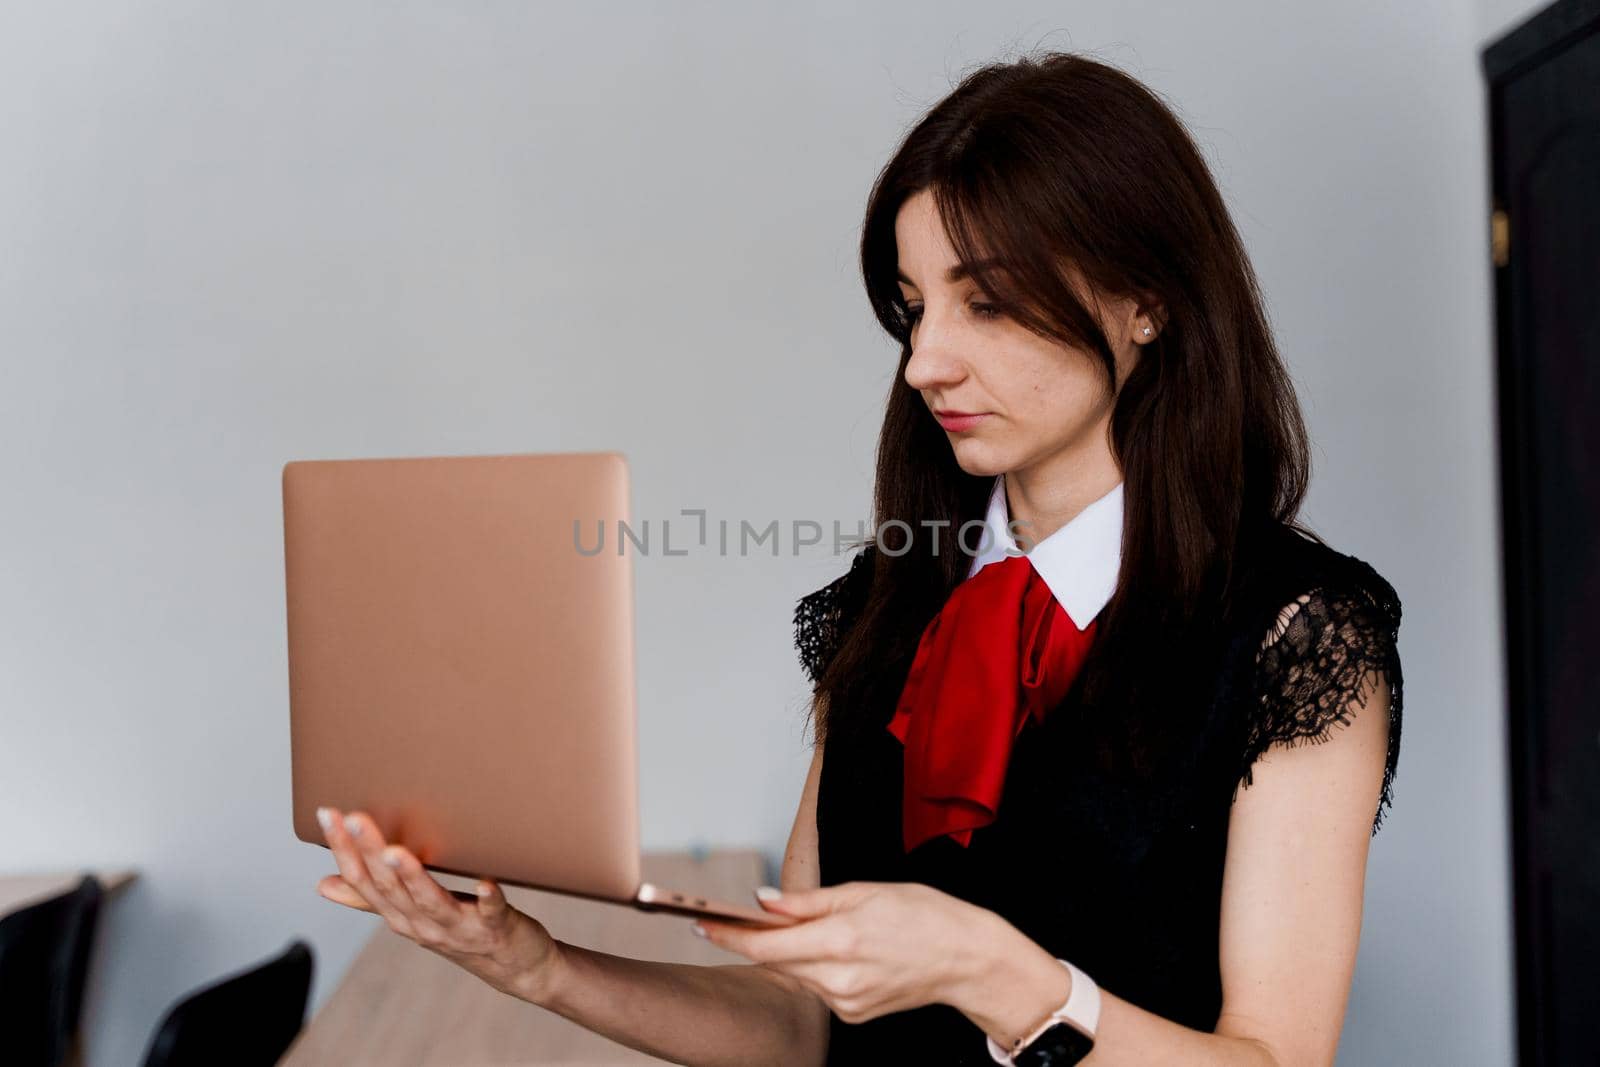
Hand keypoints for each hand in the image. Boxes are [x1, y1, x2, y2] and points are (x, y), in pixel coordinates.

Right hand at [314, 805, 563, 1002]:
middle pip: (390, 888)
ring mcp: (459, 928)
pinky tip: (485, 883)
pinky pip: (490, 912)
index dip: (344, 850)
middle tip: (354, 817)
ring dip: (412, 876)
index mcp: (400, 917)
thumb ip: (372, 899)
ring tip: (395, 851)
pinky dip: (487, 897)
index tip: (328, 816)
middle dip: (369, 852)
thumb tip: (324, 884)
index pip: (363, 882)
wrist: (515, 968)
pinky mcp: (495, 927)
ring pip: (429, 901)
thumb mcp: (412, 916)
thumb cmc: (461, 933)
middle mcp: (422, 925)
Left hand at [691, 881, 997, 1023]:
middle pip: (775, 960)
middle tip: (733, 917)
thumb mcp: (863, 891)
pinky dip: (814, 968)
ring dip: (788, 952)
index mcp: (840, 940)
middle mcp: (839, 978)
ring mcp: (845, 1003)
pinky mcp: (852, 1015)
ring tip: (814, 928)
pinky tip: (839, 951)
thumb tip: (762, 901)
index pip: (766, 943)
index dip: (728, 934)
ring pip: (794, 974)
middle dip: (754, 939)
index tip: (699, 923)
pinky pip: (817, 988)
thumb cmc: (922, 914)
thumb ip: (806, 901)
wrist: (966, 959)